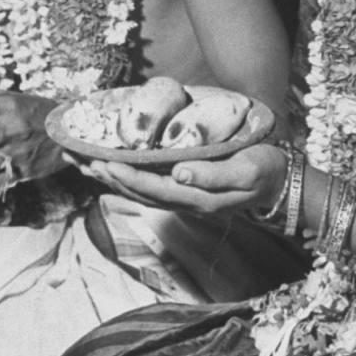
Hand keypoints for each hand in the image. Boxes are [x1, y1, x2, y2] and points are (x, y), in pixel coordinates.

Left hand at [78, 142, 287, 214]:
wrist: (279, 182)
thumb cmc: (265, 170)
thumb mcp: (246, 170)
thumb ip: (213, 175)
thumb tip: (178, 174)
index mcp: (195, 197)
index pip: (151, 188)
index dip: (125, 176)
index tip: (102, 161)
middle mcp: (182, 199)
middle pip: (135, 191)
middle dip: (104, 175)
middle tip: (76, 156)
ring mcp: (180, 196)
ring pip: (135, 189)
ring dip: (107, 176)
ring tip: (81, 160)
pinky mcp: (181, 188)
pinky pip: (145, 184)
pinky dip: (123, 174)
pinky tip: (109, 165)